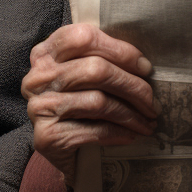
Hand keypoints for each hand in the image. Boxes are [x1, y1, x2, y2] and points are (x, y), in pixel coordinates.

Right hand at [22, 23, 157, 185]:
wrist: (63, 153)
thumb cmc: (81, 106)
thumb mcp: (85, 74)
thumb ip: (103, 59)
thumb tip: (144, 64)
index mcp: (47, 52)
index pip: (85, 38)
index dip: (120, 50)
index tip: (145, 68)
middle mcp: (37, 77)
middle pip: (96, 70)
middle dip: (133, 87)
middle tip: (153, 102)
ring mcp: (39, 107)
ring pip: (98, 101)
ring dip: (132, 114)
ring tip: (149, 121)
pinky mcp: (46, 137)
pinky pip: (94, 130)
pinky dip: (119, 133)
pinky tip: (132, 135)